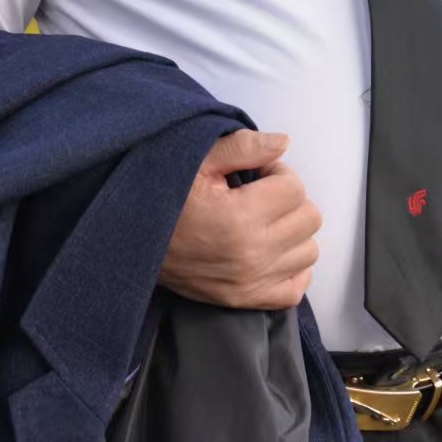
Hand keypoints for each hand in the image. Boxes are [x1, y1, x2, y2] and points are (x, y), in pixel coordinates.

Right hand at [157, 129, 322, 309]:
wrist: (133, 244)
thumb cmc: (164, 198)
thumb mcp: (195, 162)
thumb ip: (242, 147)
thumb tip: (283, 142)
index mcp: (241, 217)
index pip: (294, 188)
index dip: (277, 174)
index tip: (256, 176)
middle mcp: (252, 254)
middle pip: (308, 218)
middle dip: (289, 200)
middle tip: (260, 196)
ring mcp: (252, 282)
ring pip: (308, 251)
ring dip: (293, 232)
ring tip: (264, 222)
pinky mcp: (247, 300)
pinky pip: (296, 288)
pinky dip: (291, 269)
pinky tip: (272, 251)